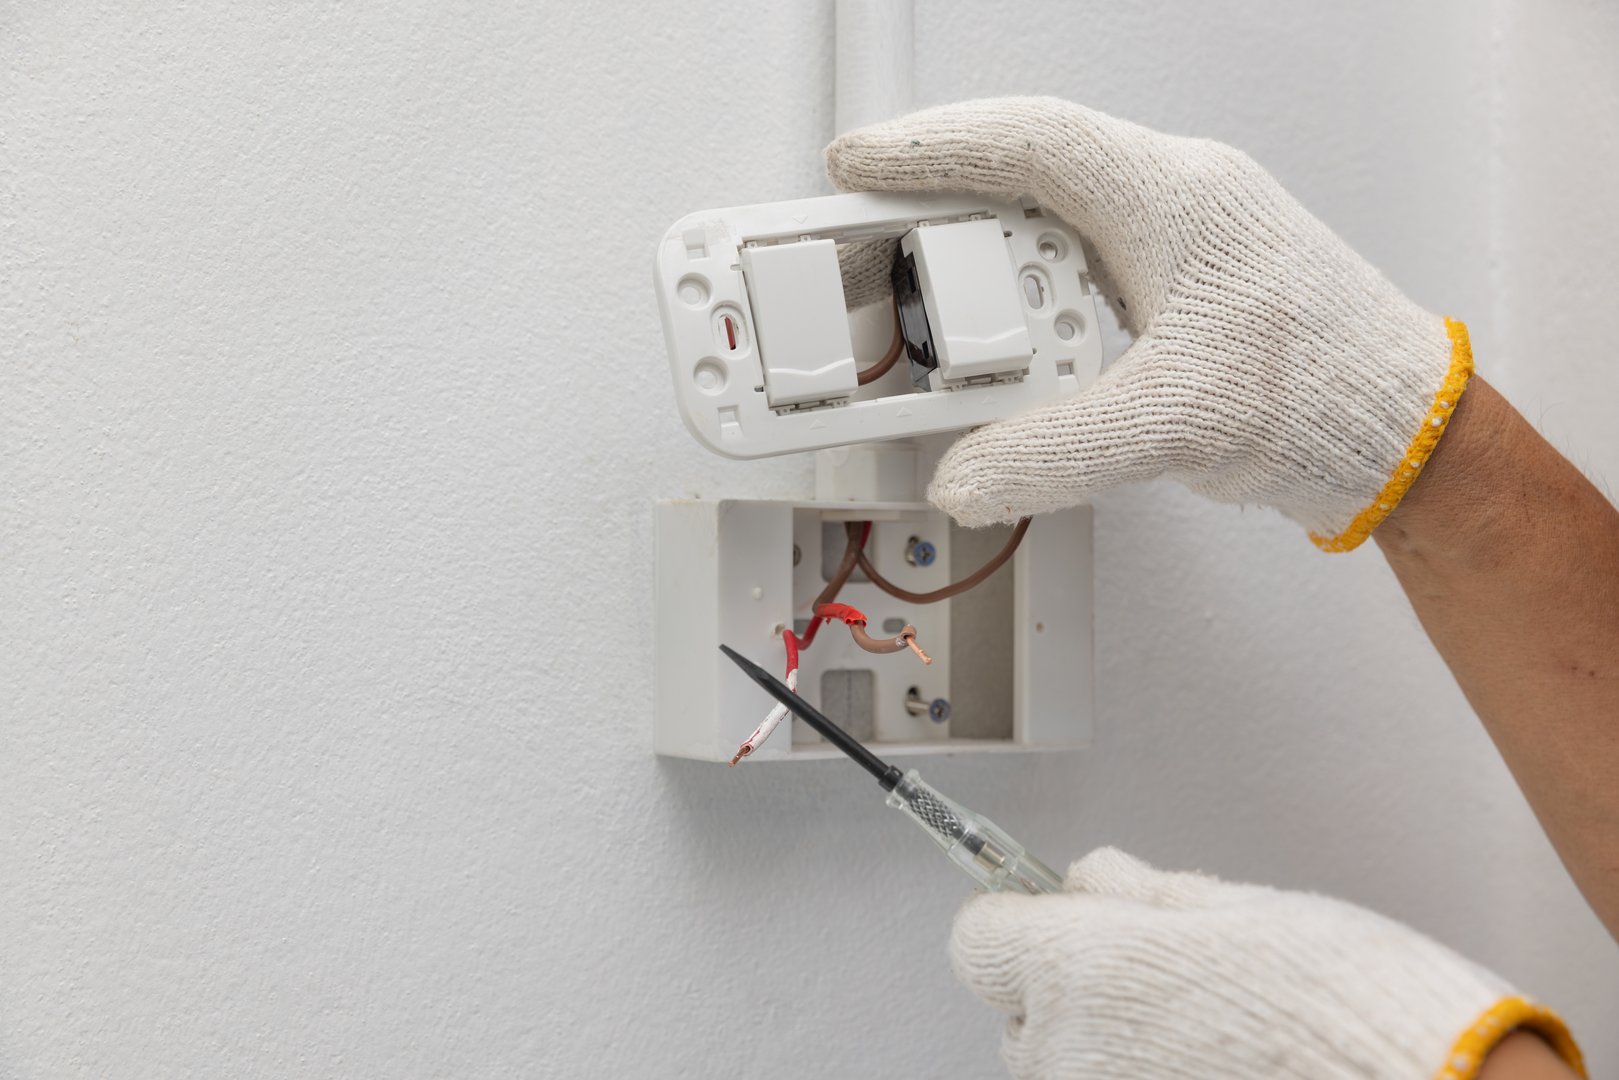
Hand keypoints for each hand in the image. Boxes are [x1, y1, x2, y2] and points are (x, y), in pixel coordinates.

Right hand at [826, 98, 1471, 551]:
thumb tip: (966, 475)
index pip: (1030, 144)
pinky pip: (1074, 278)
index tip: (858, 161)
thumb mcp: (1175, 422)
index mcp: (1173, 198)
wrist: (1399, 432)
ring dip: (986, 275)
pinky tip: (1013, 354)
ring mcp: (1171, 247)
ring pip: (1047, 231)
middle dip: (937, 212)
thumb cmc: (1329, 390)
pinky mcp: (1171, 293)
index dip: (931, 148)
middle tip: (865, 247)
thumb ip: (1055, 452)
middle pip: (1024, 180)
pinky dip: (1026, 310)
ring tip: (940, 326)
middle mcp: (1170, 205)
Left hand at [949, 848, 1584, 1079]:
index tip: (1041, 909)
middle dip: (1063, 984)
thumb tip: (1091, 878)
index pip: (977, 939)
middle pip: (1018, 1011)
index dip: (1015, 917)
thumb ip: (1138, 890)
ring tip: (1190, 1027)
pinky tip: (1201, 1063)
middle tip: (1145, 970)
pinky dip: (1133, 1076)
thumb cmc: (1343, 1006)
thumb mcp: (1233, 906)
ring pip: (1060, 1066)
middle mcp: (1071, 1050)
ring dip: (1098, 1042)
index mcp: (1082, 968)